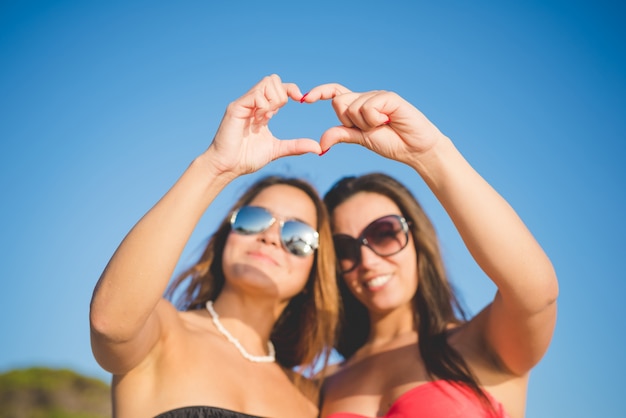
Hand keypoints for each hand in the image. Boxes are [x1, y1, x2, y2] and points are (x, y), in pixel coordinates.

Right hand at [206, 75, 322, 175]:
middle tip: (276, 114)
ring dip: (273, 99)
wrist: (227, 167)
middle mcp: (252, 103)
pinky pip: (255, 95)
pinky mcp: (236, 108)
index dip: (292, 90)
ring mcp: (244, 104)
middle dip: (282, 95)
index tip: (302, 99)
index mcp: (262, 110)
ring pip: (266, 83)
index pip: (279, 88)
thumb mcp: (277, 150)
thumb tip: (317, 148)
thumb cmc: (246, 158)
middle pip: (273, 80)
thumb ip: (296, 146)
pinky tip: (260, 119)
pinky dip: (263, 105)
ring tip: (267, 117)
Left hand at [302, 83, 445, 163]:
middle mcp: (366, 97)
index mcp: (358, 106)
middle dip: (349, 121)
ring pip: (352, 107)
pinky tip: (389, 121)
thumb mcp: (361, 139)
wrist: (415, 149)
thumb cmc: (391, 143)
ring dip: (365, 124)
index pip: (335, 93)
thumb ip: (342, 135)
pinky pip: (368, 107)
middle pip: (339, 103)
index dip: (320, 92)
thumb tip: (320, 143)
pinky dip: (375, 119)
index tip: (305, 99)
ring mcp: (377, 96)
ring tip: (383, 126)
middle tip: (369, 128)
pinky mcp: (389, 97)